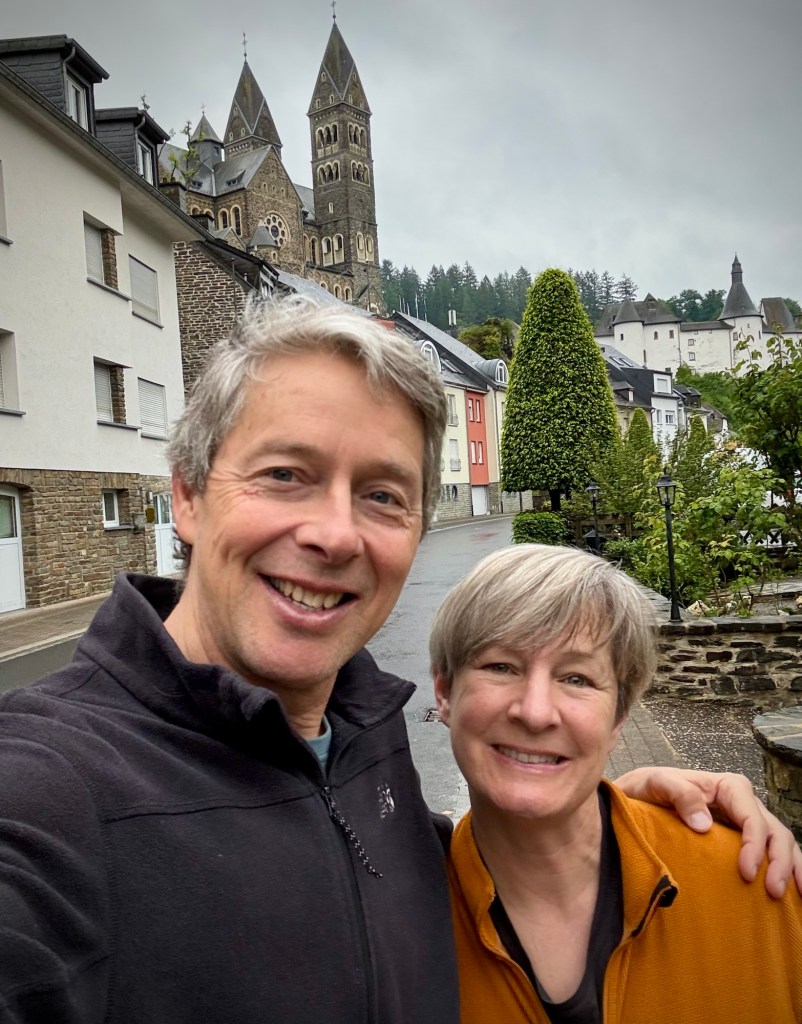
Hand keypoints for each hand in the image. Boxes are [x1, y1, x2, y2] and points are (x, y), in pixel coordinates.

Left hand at [615, 766, 801, 898]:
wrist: (640, 797)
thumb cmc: (650, 788)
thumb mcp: (658, 783)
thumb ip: (680, 794)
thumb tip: (704, 824)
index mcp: (729, 787)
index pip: (752, 816)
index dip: (754, 844)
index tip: (746, 872)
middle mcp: (744, 804)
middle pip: (774, 831)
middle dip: (779, 861)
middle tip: (772, 891)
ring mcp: (747, 823)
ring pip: (781, 843)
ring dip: (789, 869)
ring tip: (789, 896)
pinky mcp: (744, 841)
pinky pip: (772, 854)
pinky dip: (786, 870)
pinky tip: (792, 892)